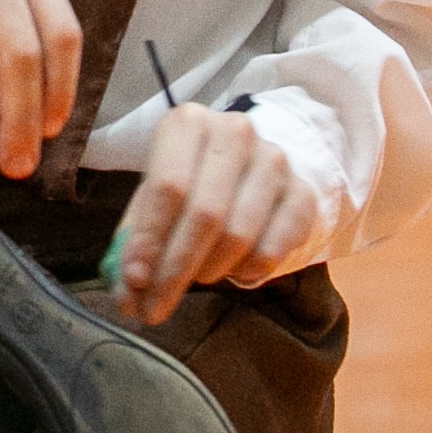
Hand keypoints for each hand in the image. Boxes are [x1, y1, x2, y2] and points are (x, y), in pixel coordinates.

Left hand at [107, 102, 325, 325]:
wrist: (248, 166)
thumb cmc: (190, 181)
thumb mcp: (155, 198)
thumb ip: (137, 243)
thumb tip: (128, 298)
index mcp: (188, 123)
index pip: (168, 187)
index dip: (150, 239)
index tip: (135, 281)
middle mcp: (235, 133)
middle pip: (204, 214)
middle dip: (175, 270)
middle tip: (154, 309)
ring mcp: (275, 161)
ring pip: (239, 234)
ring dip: (210, 270)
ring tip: (197, 277)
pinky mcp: (303, 193)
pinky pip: (274, 248)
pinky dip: (248, 271)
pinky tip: (234, 269)